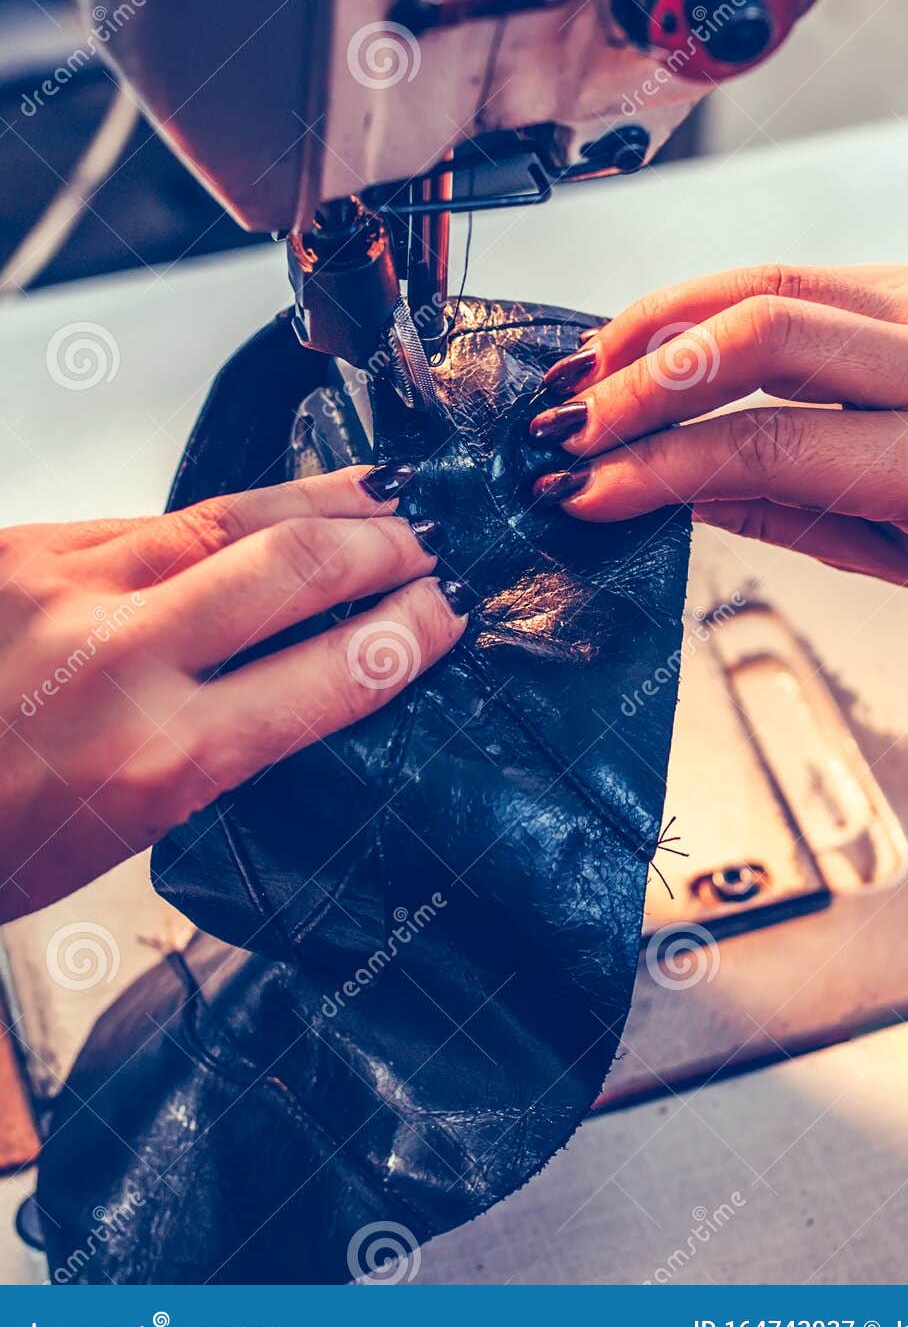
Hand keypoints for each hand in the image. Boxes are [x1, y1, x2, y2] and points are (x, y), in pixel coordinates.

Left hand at [0, 463, 469, 922]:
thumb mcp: (123, 836)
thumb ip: (219, 746)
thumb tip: (310, 673)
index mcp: (157, 759)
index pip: (330, 671)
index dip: (409, 633)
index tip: (448, 612)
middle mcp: (118, 660)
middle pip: (296, 566)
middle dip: (386, 544)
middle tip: (434, 538)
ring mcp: (66, 584)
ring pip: (231, 515)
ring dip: (324, 500)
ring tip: (386, 491)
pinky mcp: (28, 544)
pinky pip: (154, 518)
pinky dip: (227, 514)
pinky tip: (269, 508)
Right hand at [528, 263, 907, 610]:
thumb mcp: (904, 561)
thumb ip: (778, 514)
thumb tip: (661, 491)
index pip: (766, 446)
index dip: (656, 467)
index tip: (583, 489)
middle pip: (759, 334)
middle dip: (642, 380)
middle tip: (567, 426)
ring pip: (761, 284)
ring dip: (656, 325)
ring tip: (585, 376)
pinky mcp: (907, 279)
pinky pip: (783, 275)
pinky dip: (701, 305)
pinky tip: (650, 341)